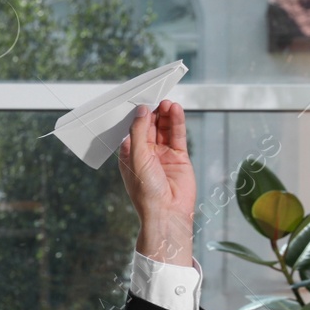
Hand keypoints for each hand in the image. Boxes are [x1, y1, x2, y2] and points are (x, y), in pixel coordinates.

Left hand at [118, 99, 195, 266]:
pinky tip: (176, 110)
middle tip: (156, 96)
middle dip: (153, 112)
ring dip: (166, 115)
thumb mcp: (137, 158)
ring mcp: (163, 155)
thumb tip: (141, 111)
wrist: (167, 213)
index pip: (133, 129)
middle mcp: (146, 153)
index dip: (137, 115)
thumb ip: (139, 132)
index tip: (140, 99)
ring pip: (164, 129)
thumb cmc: (146, 191)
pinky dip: (177, 122)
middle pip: (150, 126)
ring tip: (168, 102)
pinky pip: (178, 136)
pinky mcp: (179, 157)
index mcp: (130, 155)